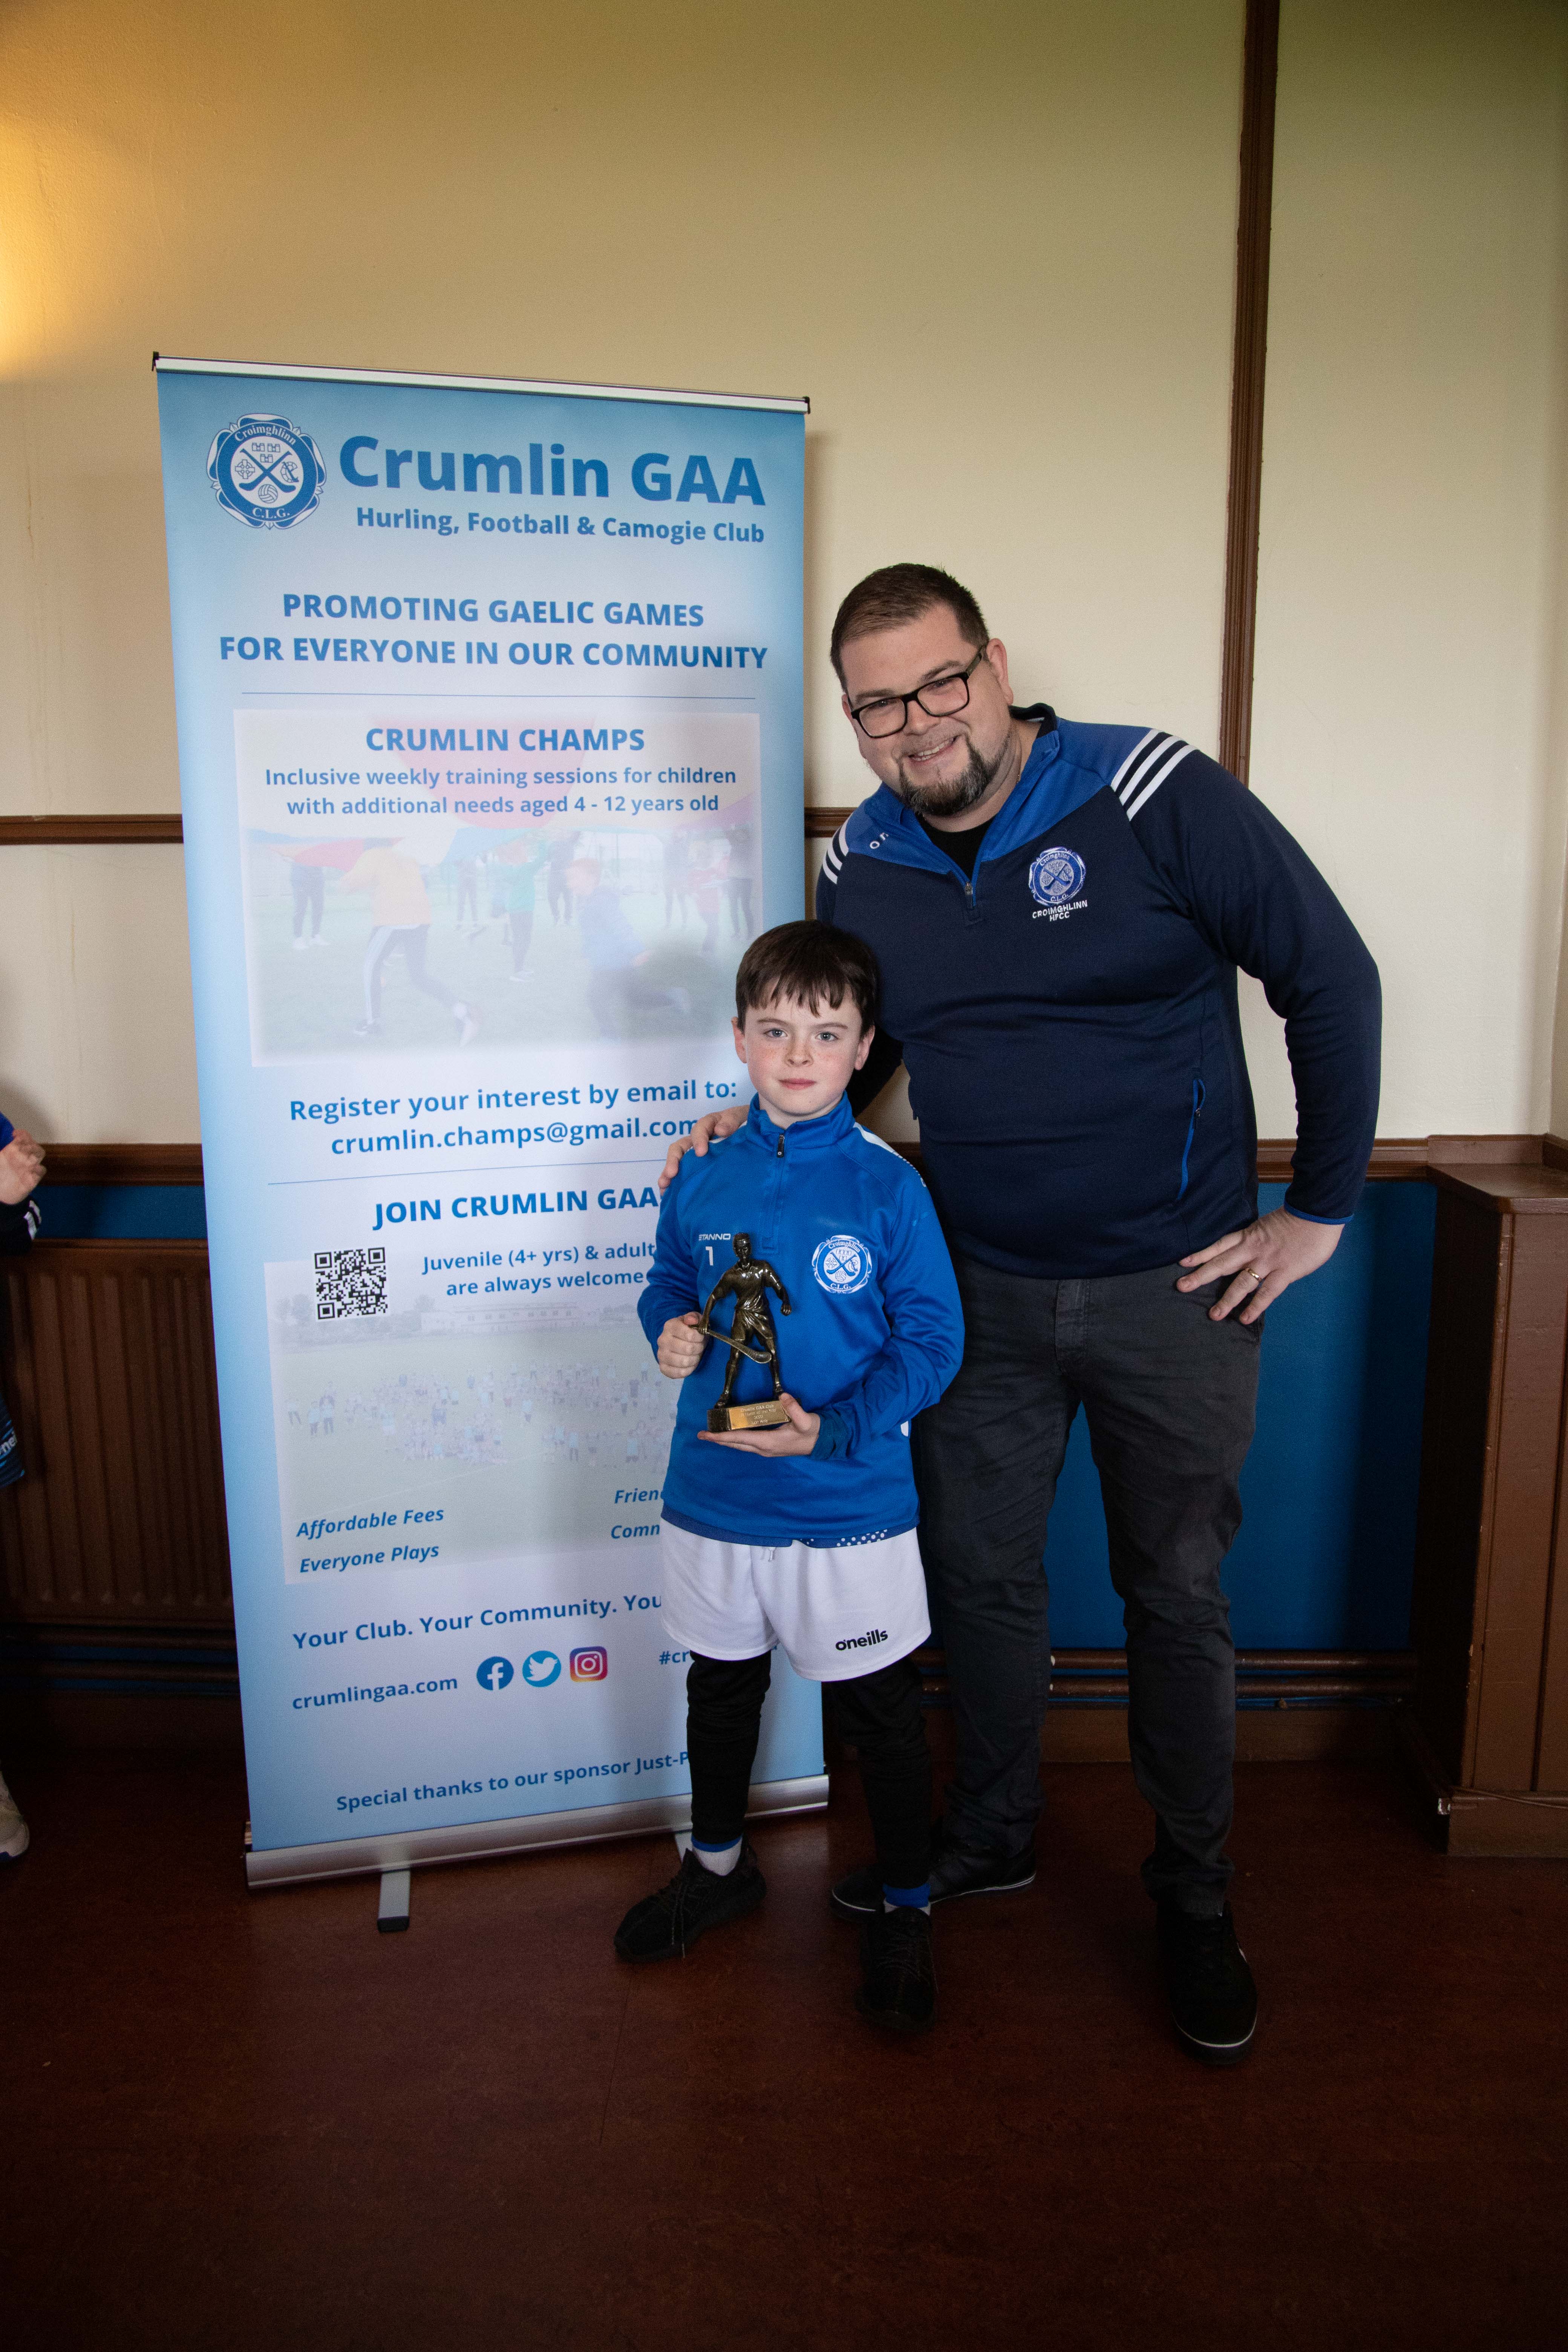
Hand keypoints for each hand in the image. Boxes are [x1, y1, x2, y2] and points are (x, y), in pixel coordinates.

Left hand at [0, 1126, 44, 1205]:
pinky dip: (38, 1169)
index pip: (24, 1139)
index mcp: (14, 1151)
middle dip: (29, 1144)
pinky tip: (31, 1170)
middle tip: (20, 1148)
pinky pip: (41, 1171)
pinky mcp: (33, 1179)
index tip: (14, 1134)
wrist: (1, 1195)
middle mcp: (23, 1158)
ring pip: (39, 1155)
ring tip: (25, 1158)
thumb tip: (0, 1150)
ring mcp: (30, 1168)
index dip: (22, 1135)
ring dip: (34, 1153)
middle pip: (34, 1145)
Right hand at [656, 1311, 705, 1378]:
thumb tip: (691, 1320)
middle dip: (698, 1348)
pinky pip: (679, 1373)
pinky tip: (690, 1364)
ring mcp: (661, 1355)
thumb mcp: (695, 1320)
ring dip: (695, 1359)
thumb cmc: (690, 1330)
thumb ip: (695, 1317)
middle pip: (688, 1349)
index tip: (701, 1336)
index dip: (699, 1337)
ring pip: (684, 1362)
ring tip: (695, 1355)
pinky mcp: (663, 1368)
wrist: (679, 1341)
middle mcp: (662, 1340)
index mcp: (670, 1326)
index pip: (689, 1334)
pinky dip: (689, 1370)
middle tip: (699, 1346)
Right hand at [658, 1105, 747, 1191]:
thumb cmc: (746, 1123)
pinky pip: (682, 1173)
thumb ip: (732, 1121)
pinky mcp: (697, 1166)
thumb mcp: (741, 1117)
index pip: (700, 1129)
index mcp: (709, 1124)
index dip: (698, 1140)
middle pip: (680, 1146)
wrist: (755, 1133)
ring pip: (678, 1161)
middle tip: (672, 1172)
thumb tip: (720, 1131)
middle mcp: (698, 1139)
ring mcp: (696, 1153)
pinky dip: (673, 1182)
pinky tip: (667, 1194)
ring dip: (668, 1172)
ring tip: (664, 1185)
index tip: (701, 1153)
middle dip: (674, 1160)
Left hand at [699, 1394, 819, 1455]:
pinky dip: (735, 1439)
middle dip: (718, 1440)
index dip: (723, 1436)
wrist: (822, 1442)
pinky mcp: (769, 1446)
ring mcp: (766, 1449)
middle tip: (702, 1435)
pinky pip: (746, 1443)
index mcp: (769, 1442)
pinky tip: (731, 1434)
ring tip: (712, 1434)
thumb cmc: (812, 1431)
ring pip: (740, 1445)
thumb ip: (794, 1409)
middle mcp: (763, 1448)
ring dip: (726, 1440)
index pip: (740, 1439)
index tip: (707, 1434)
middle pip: (736, 1444)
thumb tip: (783, 1396)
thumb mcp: (805, 1420)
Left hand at [1177, 1206, 1342, 1323]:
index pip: (1220, 1245)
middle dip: (1200, 1276)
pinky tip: (1244, 1319)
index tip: (1183, 1262)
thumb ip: (1262, 1238)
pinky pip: (1266, 1293)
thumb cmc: (1300, 1217)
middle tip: (1181, 1287)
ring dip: (1226, 1300)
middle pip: (1221, 1264)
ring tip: (1212, 1315)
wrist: (1318, 1212)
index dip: (1201, 1254)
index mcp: (1249, 1235)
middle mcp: (1252, 1249)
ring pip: (1240, 1282)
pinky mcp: (1284, 1273)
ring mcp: (1267, 1262)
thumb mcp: (1272, 1224)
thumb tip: (1258, 1250)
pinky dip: (1255, 1307)